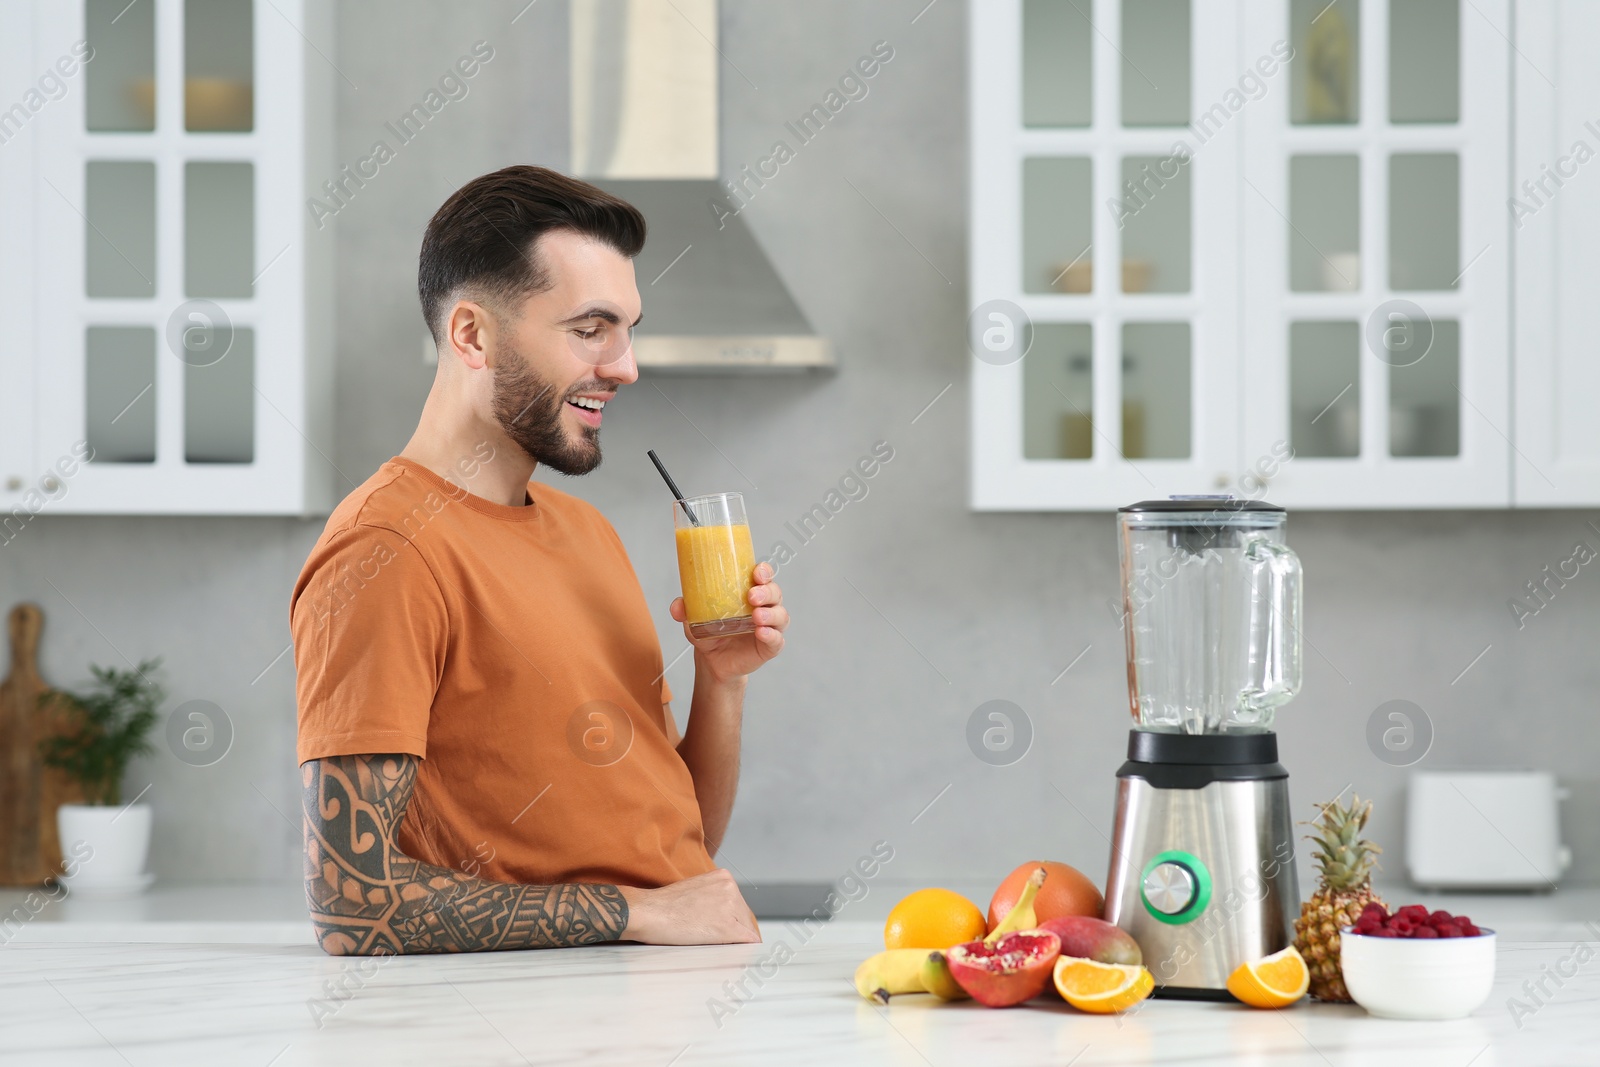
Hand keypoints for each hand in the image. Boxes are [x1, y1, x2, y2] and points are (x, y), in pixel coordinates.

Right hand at [619, 868, 760, 944]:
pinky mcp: (726, 926)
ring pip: (746, 931)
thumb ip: (713, 900)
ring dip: (734, 942)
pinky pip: (747, 941)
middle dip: (734, 932)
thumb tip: (724, 919)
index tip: (724, 934)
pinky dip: (741, 950)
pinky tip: (730, 956)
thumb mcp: (695, 892)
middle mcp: (731, 887)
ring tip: (712, 946)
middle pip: (744, 918)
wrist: (648, 912)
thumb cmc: (663, 906)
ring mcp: (730, 906)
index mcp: (723, 876)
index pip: (738, 905)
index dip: (732, 922)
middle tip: (716, 944)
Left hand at [669, 563, 787, 683]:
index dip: (764, 571)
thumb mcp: (695, 619)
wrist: (712, 661)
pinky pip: (777, 640)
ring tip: (756, 617)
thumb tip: (677, 606)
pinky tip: (762, 633)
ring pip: (780, 615)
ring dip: (771, 614)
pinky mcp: (769, 646)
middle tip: (752, 596)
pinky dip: (772, 635)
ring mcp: (769, 626)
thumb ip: (685, 610)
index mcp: (749, 593)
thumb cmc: (710, 632)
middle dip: (766, 592)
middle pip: (775, 593)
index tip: (757, 572)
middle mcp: (763, 607)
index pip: (764, 576)